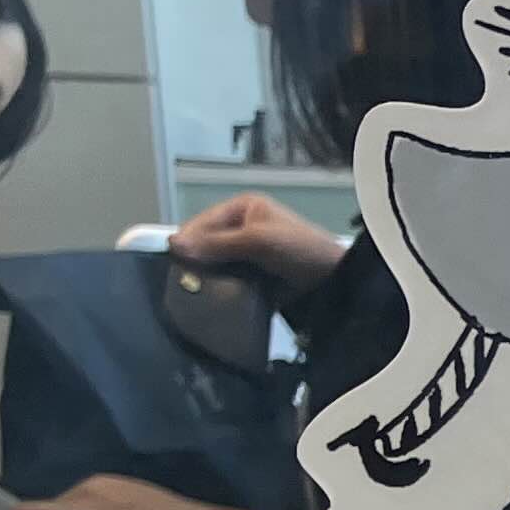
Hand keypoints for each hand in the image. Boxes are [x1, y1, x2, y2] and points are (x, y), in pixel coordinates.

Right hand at [168, 191, 346, 294]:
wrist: (339, 282)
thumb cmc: (302, 250)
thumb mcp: (258, 241)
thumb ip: (218, 244)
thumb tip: (173, 244)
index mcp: (244, 208)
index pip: (203, 221)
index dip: (187, 239)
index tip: (170, 258)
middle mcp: (244, 228)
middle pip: (207, 245)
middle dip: (196, 261)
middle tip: (179, 281)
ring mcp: (251, 255)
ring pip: (217, 265)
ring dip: (207, 279)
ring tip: (190, 293)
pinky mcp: (257, 278)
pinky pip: (231, 282)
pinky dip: (222, 291)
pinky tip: (212, 301)